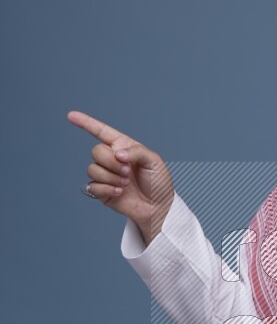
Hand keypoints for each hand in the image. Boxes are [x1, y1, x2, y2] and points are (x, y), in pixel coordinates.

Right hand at [68, 109, 174, 244]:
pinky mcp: (102, 191)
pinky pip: (93, 186)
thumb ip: (136, 151)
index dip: (86, 123)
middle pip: (96, 151)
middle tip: (128, 172)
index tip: (71, 115)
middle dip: (111, 162)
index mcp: (123, 146)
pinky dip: (107, 189)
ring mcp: (106, 175)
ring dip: (111, 177)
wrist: (158, 207)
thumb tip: (117, 153)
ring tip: (126, 184)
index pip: (101, 131)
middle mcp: (112, 159)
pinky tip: (120, 193)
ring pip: (92, 169)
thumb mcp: (154, 161)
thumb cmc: (158, 183)